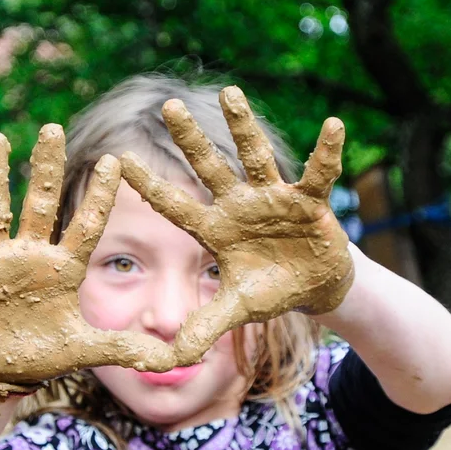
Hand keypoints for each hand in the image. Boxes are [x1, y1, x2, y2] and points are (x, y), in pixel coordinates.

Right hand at [0, 126, 175, 384]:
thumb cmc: (41, 352)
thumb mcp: (87, 350)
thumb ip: (128, 347)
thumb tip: (181, 357)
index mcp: (63, 268)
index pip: (86, 225)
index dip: (99, 196)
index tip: (114, 160)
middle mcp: (30, 255)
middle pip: (41, 204)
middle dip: (47, 168)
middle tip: (53, 128)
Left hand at [119, 86, 352, 364]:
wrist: (313, 285)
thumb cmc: (269, 289)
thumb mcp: (237, 309)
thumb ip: (207, 326)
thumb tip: (174, 357)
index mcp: (214, 229)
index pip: (174, 206)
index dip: (148, 186)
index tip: (117, 160)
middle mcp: (238, 205)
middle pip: (208, 168)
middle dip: (189, 139)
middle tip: (168, 106)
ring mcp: (273, 199)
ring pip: (254, 157)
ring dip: (243, 125)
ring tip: (229, 91)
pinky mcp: (308, 201)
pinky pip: (318, 173)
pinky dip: (326, 151)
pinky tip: (334, 125)